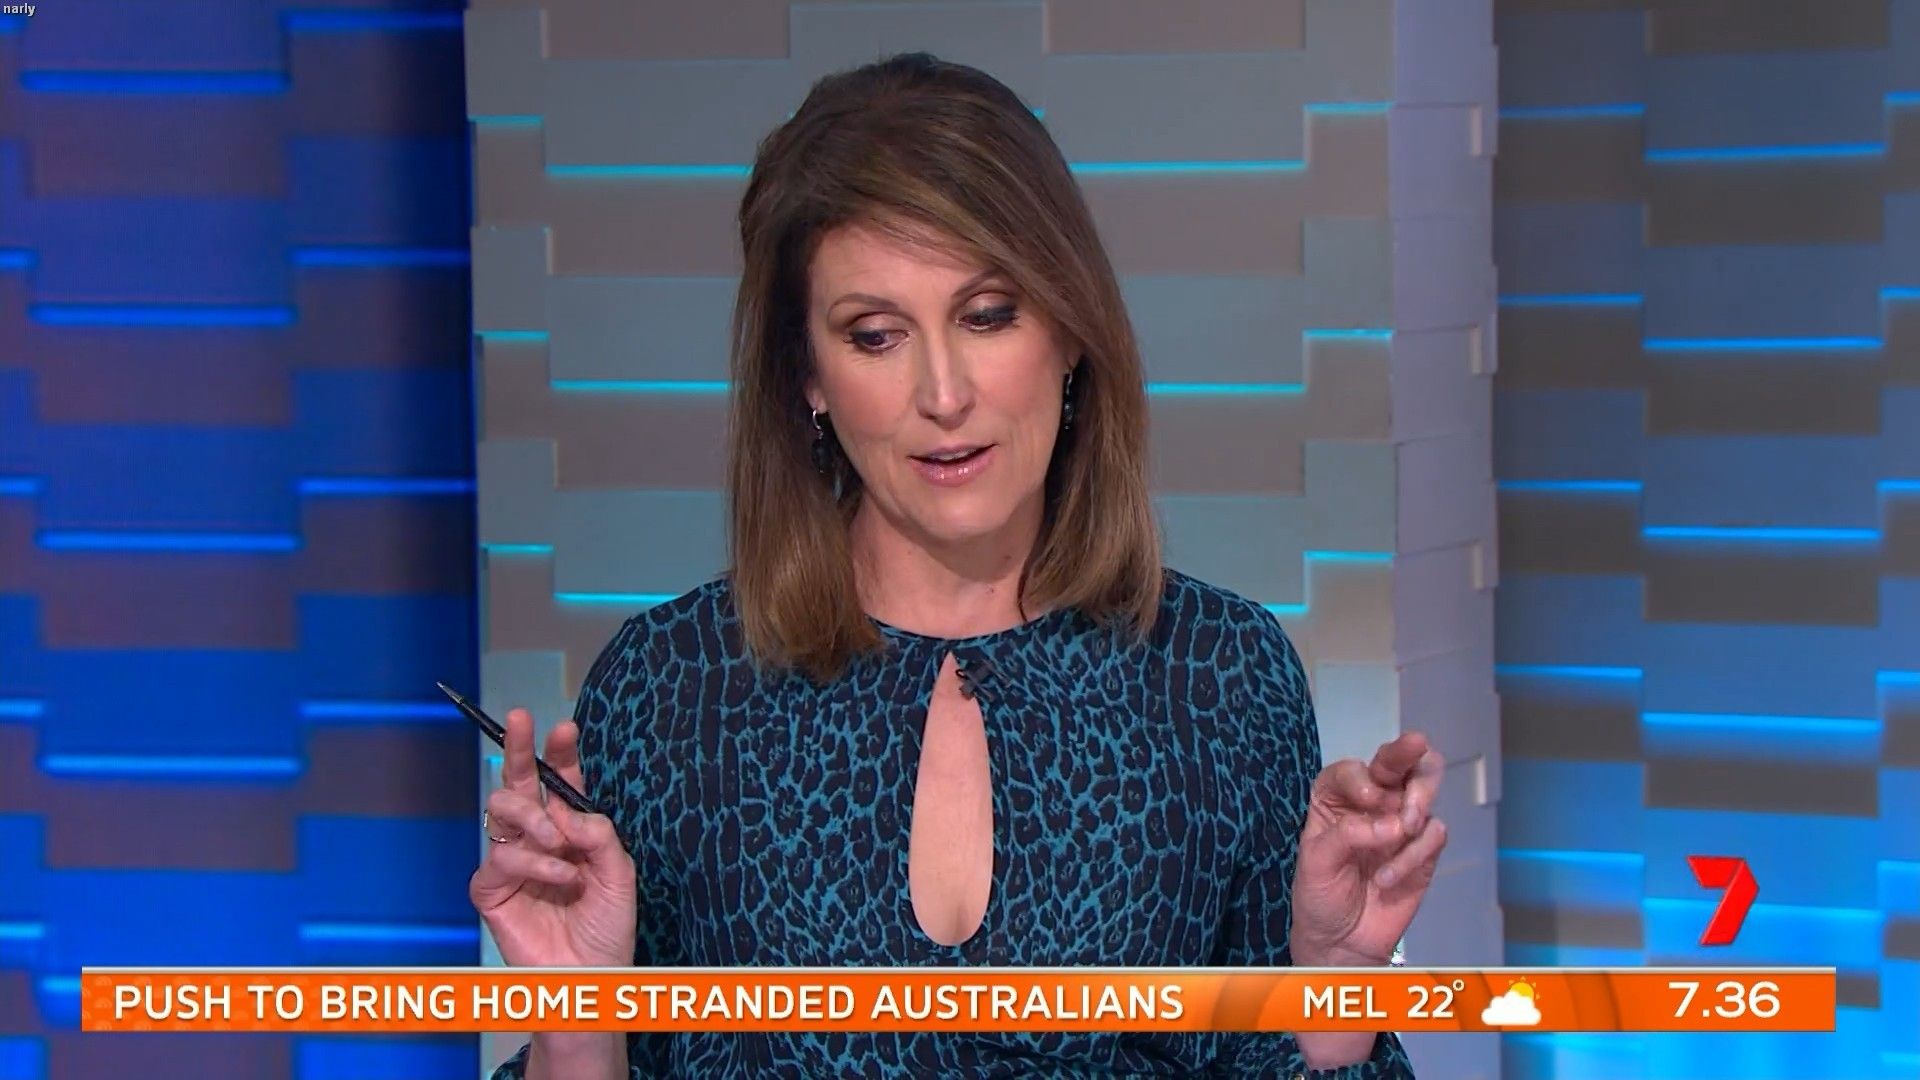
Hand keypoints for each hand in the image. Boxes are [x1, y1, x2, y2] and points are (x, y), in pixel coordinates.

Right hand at [470, 708, 637, 968]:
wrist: (591, 977)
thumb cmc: (607, 929)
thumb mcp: (620, 872)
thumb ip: (598, 834)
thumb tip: (567, 808)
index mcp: (571, 831)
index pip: (560, 783)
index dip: (559, 754)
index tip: (565, 729)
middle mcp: (538, 840)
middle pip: (519, 783)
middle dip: (519, 748)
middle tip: (522, 720)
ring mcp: (511, 862)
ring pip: (503, 811)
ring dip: (535, 819)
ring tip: (560, 843)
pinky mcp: (491, 889)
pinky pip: (501, 858)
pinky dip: (534, 863)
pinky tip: (560, 878)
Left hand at [1289, 731, 1446, 968]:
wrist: (1342, 940)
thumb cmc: (1320, 895)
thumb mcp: (1316, 862)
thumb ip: (1347, 835)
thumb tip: (1392, 825)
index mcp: (1336, 797)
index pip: (1350, 770)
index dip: (1360, 777)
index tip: (1367, 799)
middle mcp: (1371, 801)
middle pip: (1396, 762)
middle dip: (1406, 750)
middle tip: (1417, 745)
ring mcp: (1400, 821)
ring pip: (1425, 785)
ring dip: (1419, 799)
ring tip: (1405, 826)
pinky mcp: (1423, 849)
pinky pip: (1433, 834)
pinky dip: (1414, 855)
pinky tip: (1387, 879)